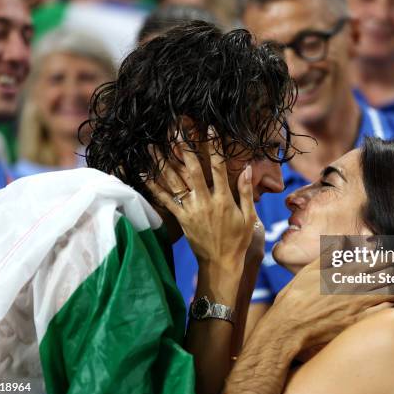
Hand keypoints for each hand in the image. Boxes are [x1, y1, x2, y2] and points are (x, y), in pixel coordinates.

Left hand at [147, 127, 256, 272]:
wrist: (221, 264)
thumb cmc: (238, 240)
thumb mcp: (248, 217)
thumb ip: (244, 192)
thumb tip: (247, 168)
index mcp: (224, 199)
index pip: (219, 168)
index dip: (214, 147)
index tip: (210, 129)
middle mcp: (205, 202)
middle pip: (192, 170)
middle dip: (184, 147)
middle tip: (175, 129)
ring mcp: (191, 210)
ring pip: (175, 182)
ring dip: (163, 162)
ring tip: (152, 145)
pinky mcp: (181, 219)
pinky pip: (165, 201)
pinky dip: (153, 186)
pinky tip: (144, 173)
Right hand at [264, 258, 393, 349]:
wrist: (289, 325)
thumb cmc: (297, 295)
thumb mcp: (310, 267)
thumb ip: (331, 253)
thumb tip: (346, 240)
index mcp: (345, 268)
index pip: (381, 257)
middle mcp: (355, 284)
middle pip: (393, 273)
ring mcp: (358, 304)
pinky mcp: (358, 322)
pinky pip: (385, 313)